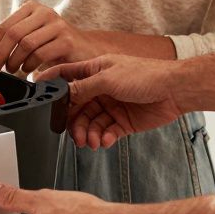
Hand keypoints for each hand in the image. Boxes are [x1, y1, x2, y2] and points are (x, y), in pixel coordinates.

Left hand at [0, 1, 99, 75]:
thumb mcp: (30, 38)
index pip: (3, 27)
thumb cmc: (53, 46)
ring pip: (25, 44)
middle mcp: (44, 12)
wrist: (86, 49)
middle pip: (12, 34)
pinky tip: (28, 70)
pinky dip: (29, 65)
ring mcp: (57, 25)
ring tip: (13, 69)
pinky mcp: (67, 40)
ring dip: (14, 61)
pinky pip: (40, 54)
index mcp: (31, 8)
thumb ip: (10, 43)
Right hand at [36, 55, 183, 148]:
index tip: (39, 97)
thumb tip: (62, 93)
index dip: (51, 86)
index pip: (66, 77)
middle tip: (75, 135)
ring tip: (91, 141)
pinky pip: (105, 132)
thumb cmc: (146, 75)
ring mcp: (111, 106)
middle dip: (73, 122)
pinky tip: (105, 140)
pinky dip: (102, 138)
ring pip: (89, 123)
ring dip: (88, 133)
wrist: (175, 91)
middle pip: (76, 107)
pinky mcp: (122, 122)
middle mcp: (100, 89)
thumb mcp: (108, 78)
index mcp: (94, 71)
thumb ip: (83, 87)